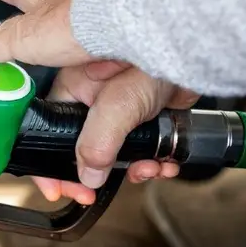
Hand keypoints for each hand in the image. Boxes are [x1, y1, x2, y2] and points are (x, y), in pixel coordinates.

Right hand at [34, 62, 199, 204]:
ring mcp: (117, 109)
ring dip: (132, 167)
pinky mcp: (142, 115)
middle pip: (81, 148)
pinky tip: (164, 162)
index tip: (58, 190)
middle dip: (96, 172)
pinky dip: (151, 159)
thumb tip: (87, 177)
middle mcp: (90, 101)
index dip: (51, 165)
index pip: (49, 134)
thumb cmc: (154, 60)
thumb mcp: (118, 106)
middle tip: (96, 192)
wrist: (195, 54)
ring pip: (114, 152)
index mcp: (71, 90)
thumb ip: (96, 143)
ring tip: (149, 168)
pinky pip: (138, 147)